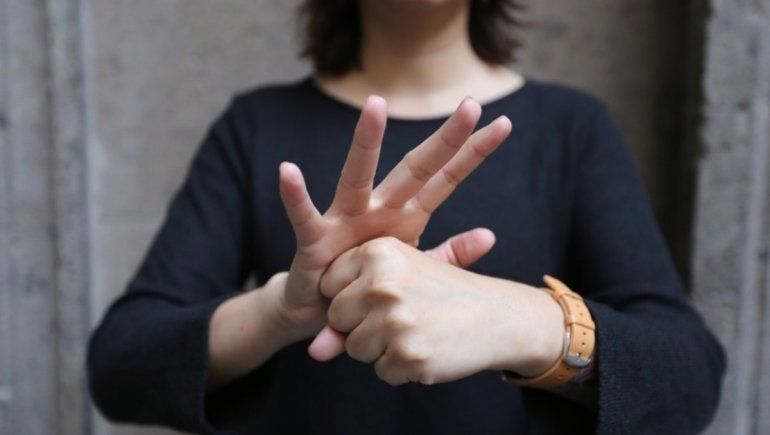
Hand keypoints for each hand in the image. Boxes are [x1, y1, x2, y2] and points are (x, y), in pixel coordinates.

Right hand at [277, 95, 511, 343]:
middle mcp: (378, 209)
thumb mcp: (415, 272)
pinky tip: (288, 171)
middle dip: (443, 140)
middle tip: (471, 105)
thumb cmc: (367, 284)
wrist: (322, 313)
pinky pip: (304, 216)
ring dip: (366, 143)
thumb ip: (449, 255)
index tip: (504, 125)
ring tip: (375, 106)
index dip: (473, 154)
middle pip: (414, 169)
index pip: (445, 179)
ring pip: (357, 177)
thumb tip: (491, 235)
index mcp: (406, 217)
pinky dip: (296, 196)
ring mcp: (345, 221)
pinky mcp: (314, 240)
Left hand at [318, 237, 564, 385]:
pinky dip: (401, 368)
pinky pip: (381, 371)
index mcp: (378, 252)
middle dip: (362, 324)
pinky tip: (426, 347)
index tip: (386, 292)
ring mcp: (394, 320)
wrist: (497, 316)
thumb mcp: (396, 284)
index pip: (330, 284)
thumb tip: (314, 351)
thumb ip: (349, 312)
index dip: (354, 295)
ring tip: (416, 330)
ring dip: (381, 348)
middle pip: (338, 318)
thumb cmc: (440, 295)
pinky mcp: (407, 354)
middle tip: (403, 314)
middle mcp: (382, 283)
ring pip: (356, 349)